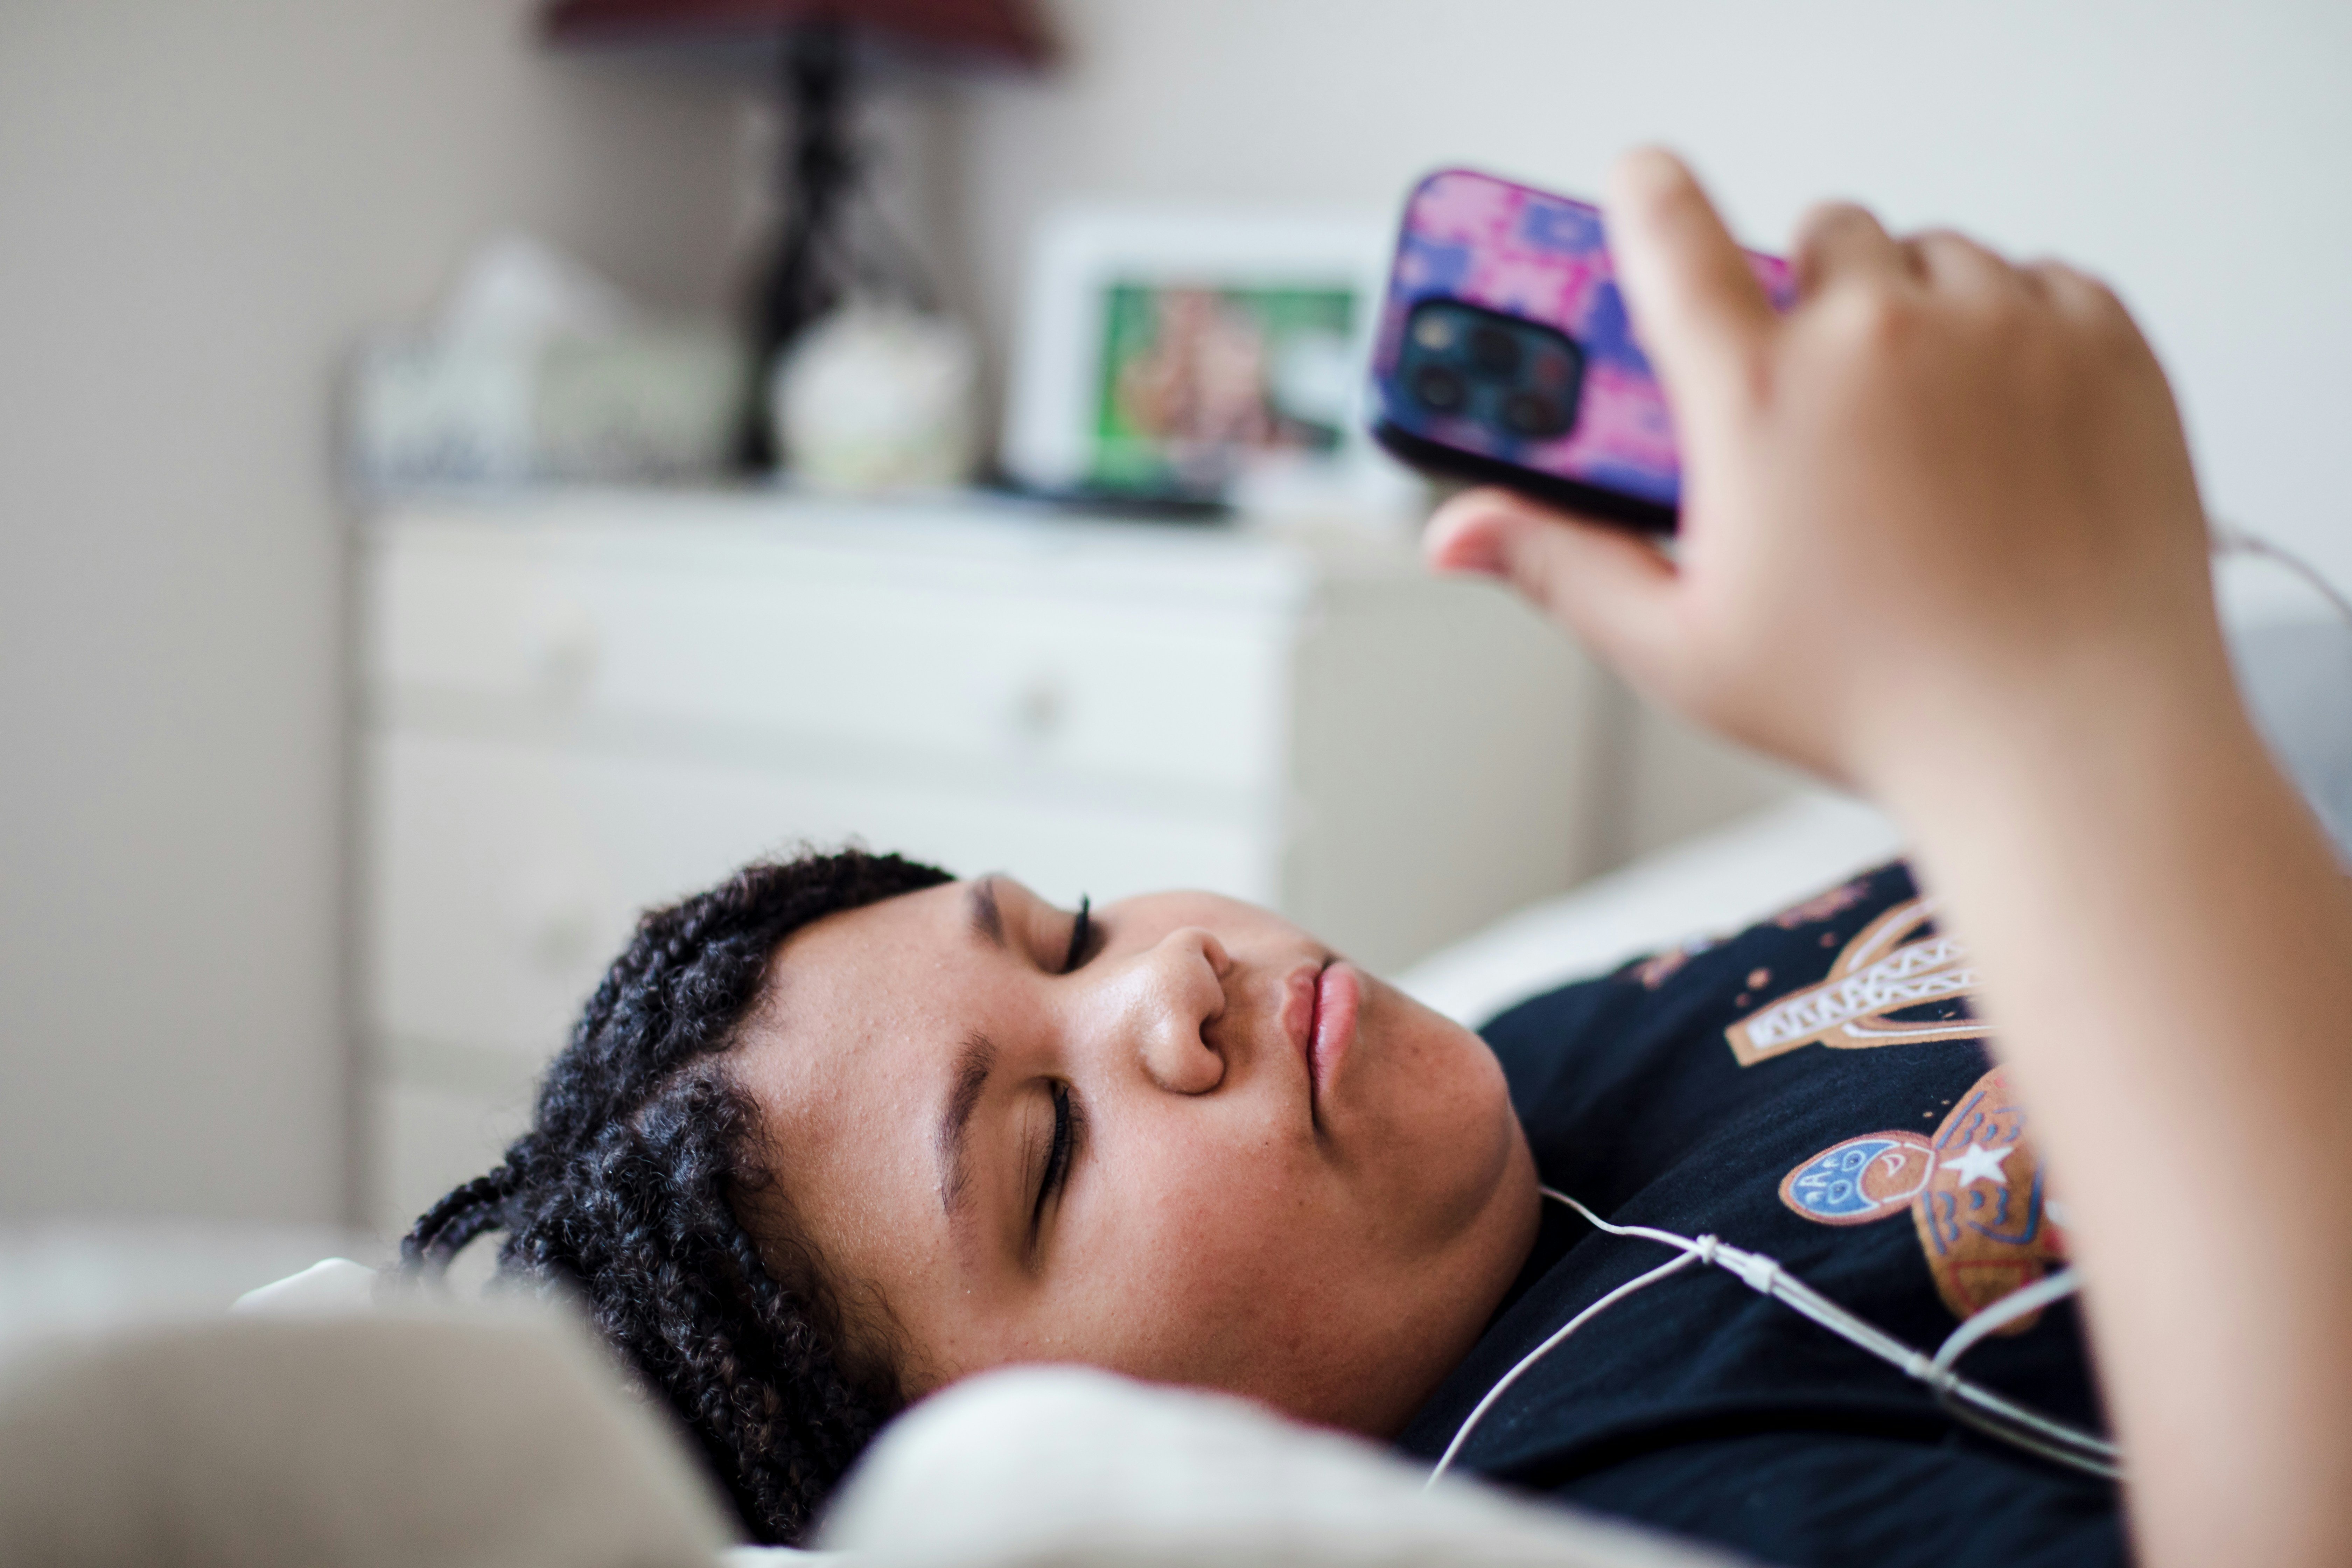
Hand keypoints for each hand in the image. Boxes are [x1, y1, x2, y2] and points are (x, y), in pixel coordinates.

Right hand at [1425, 150, 2227, 798]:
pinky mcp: (2102, 341)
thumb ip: (1559, 565)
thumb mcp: (1682, 648)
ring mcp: (2001, 329)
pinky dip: (2017, 332)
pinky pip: (2039, 280)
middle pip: (1820, 233)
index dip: (1646, 195)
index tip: (1643, 181)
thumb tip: (1455, 532)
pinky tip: (2003, 424)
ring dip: (1914, 309)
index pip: (1672, 234)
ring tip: (1916, 421)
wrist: (2069, 741)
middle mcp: (1876, 337)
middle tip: (1815, 394)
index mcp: (1757, 398)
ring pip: (1933, 253)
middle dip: (1808, 296)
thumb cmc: (1879, 706)